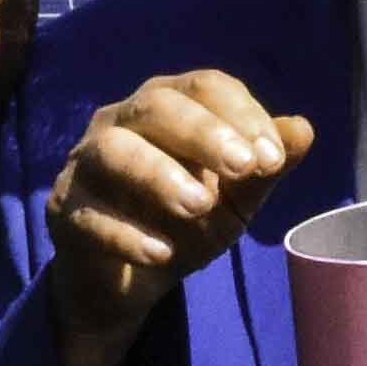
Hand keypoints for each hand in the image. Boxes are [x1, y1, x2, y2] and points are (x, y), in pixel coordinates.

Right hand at [43, 69, 309, 365]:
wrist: (130, 279)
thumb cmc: (185, 221)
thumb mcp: (236, 197)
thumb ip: (266, 167)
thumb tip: (303, 130)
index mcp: (169, 105)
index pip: (205, 86)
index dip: (242, 113)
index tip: (274, 157)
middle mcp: (121, 121)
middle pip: (156, 105)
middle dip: (203, 133)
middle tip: (245, 167)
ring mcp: (85, 164)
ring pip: (112, 150)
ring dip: (159, 174)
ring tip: (199, 206)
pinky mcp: (63, 212)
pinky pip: (88, 214)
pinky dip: (126, 233)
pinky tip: (162, 253)